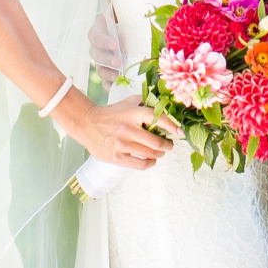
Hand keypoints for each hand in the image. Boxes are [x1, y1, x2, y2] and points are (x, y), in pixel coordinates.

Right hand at [62, 95, 180, 168]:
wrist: (87, 124)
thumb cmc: (111, 114)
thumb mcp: (128, 103)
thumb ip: (146, 102)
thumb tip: (166, 104)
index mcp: (133, 114)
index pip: (158, 118)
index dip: (172, 126)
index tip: (180, 131)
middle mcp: (128, 129)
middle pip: (156, 142)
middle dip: (168, 145)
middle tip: (169, 144)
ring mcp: (122, 144)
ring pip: (150, 154)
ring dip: (160, 154)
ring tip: (161, 152)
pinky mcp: (116, 157)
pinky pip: (139, 164)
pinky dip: (150, 164)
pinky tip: (151, 160)